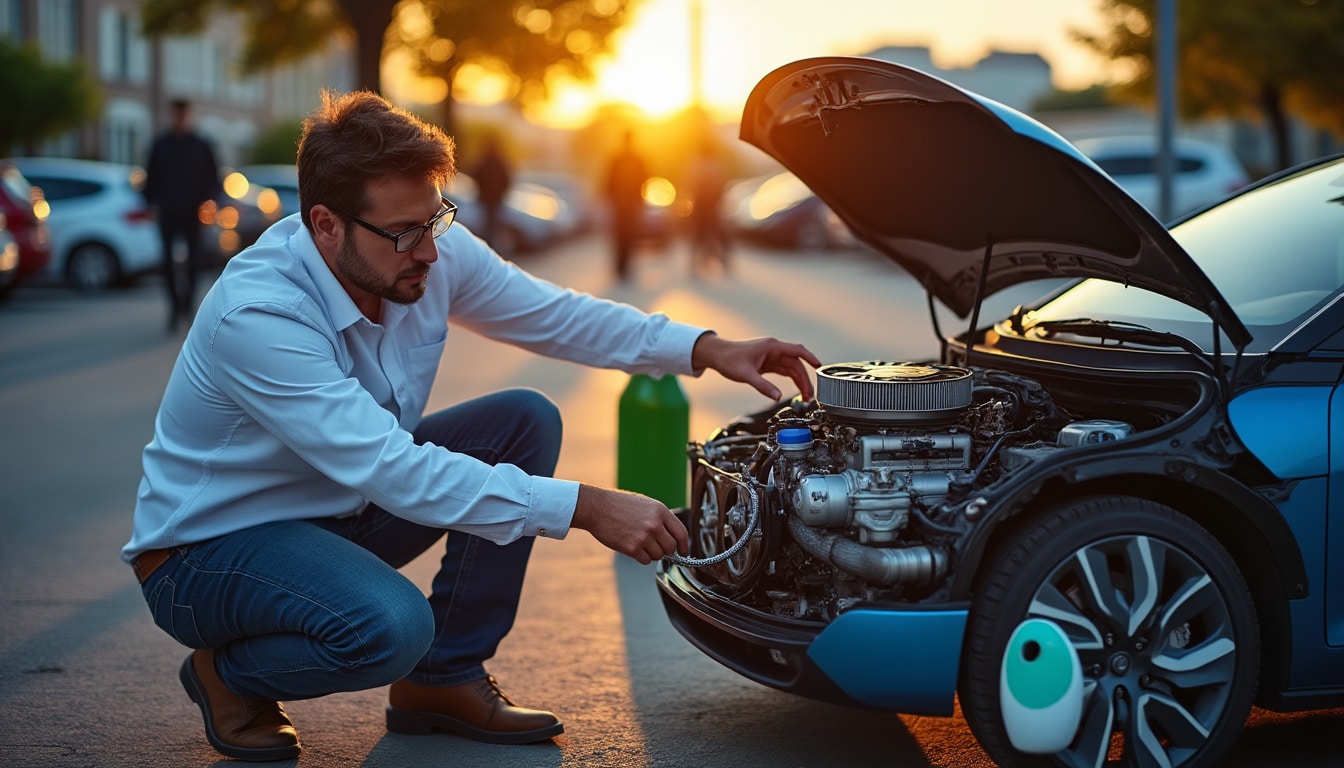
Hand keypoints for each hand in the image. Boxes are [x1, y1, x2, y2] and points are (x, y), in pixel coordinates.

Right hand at [571, 485, 688, 564]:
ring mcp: (643, 537)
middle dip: (666, 550)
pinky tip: (633, 546)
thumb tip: (673, 538)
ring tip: (640, 542)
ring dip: (652, 553)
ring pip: (658, 556)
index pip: (681, 533)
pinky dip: (641, 557)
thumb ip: (661, 519)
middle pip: (671, 548)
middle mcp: (654, 524)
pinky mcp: (632, 548)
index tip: (683, 552)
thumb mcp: (646, 504)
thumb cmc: (620, 505)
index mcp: (660, 511)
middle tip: (656, 546)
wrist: (597, 507)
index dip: (684, 546)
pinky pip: (646, 560)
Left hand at [691, 332, 821, 400]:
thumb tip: (778, 397)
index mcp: (772, 347)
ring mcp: (771, 356)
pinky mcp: (767, 363)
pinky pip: (783, 371)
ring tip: (805, 396)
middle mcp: (774, 350)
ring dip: (799, 381)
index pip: (797, 351)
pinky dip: (790, 380)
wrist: (716, 355)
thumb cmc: (729, 359)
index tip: (820, 367)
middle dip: (804, 379)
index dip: (810, 358)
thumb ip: (763, 386)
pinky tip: (795, 390)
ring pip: (791, 368)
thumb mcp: (746, 374)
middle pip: (796, 364)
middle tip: (809, 396)